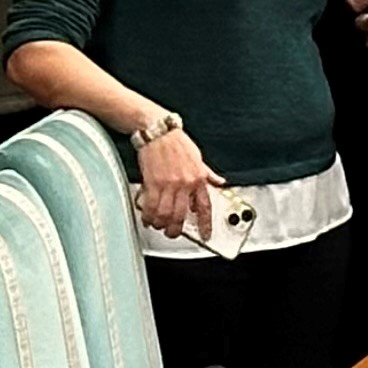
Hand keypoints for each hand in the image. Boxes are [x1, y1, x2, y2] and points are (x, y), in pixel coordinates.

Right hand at [135, 124, 225, 244]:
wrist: (159, 132)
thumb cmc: (178, 143)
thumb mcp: (199, 158)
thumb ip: (208, 174)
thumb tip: (220, 182)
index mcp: (198, 178)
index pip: (205, 206)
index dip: (206, 224)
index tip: (206, 235)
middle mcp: (185, 184)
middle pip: (181, 216)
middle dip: (176, 230)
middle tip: (172, 233)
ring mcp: (168, 184)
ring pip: (165, 214)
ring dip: (160, 224)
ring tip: (158, 225)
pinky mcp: (152, 182)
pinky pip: (150, 206)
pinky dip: (148, 215)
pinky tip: (147, 217)